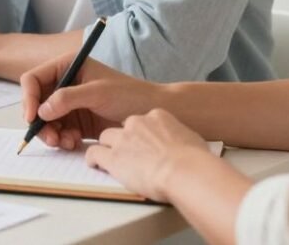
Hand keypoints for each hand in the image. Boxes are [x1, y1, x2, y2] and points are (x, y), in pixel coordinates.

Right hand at [20, 53, 160, 150]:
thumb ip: (67, 98)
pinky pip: (58, 131)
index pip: (34, 79)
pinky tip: (74, 142)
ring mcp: (70, 103)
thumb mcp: (98, 93)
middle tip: (50, 138)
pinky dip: (62, 139)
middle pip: (36, 102)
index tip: (32, 117)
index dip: (28, 98)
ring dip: (51, 134)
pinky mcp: (76, 121)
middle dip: (40, 122)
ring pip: (45, 120)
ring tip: (65, 142)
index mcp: (67, 66)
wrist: (152, 113)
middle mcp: (65, 83)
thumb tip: (42, 110)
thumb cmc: (130, 95)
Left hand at [86, 109, 213, 201]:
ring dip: (107, 147)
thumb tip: (184, 144)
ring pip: (105, 137)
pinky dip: (93, 159)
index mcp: (158, 116)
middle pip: (122, 127)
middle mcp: (137, 123)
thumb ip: (181, 137)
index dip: (143, 133)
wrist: (185, 171)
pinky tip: (95, 164)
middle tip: (128, 152)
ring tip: (110, 158)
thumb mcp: (193, 139)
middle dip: (124, 139)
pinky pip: (94, 153)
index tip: (145, 142)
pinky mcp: (113, 157)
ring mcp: (123, 139)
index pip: (144, 121)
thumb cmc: (195, 160)